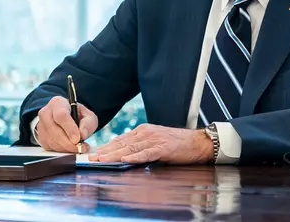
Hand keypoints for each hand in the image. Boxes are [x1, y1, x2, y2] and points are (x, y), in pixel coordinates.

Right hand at [36, 96, 97, 152]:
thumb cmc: (76, 115)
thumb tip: (82, 135)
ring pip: (52, 141)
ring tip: (78, 147)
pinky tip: (69, 147)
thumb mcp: (87, 115)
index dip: (69, 129)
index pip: (61, 115)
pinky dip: (61, 150)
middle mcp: (46, 112)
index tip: (78, 139)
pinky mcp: (40, 137)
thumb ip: (88, 123)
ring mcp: (41, 125)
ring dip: (66, 148)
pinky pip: (50, 147)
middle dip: (68, 143)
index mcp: (58, 103)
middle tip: (80, 147)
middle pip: (54, 130)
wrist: (64, 118)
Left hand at [89, 123, 213, 164]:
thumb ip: (141, 146)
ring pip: (130, 148)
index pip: (121, 139)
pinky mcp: (162, 148)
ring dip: (114, 155)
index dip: (107, 146)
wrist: (197, 142)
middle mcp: (146, 133)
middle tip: (92, 157)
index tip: (95, 153)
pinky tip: (125, 160)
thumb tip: (125, 154)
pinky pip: (146, 153)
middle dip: (105, 151)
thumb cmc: (177, 143)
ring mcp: (154, 140)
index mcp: (143, 130)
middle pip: (122, 143)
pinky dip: (135, 157)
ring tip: (102, 159)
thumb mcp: (155, 141)